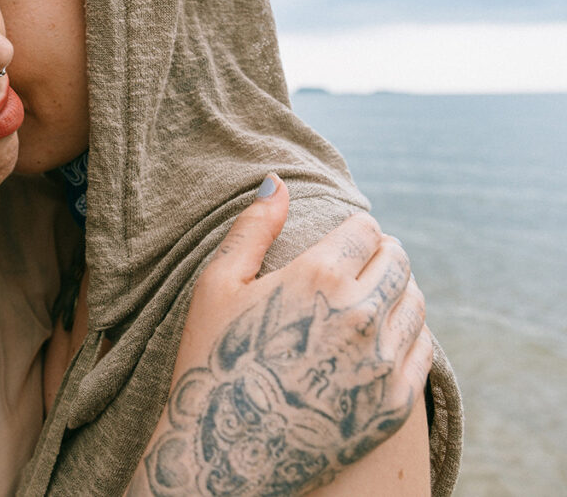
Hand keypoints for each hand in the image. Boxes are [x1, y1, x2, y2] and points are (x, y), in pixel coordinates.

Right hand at [139, 174, 431, 495]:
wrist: (224, 453)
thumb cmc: (212, 360)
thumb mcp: (217, 286)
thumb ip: (252, 229)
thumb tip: (277, 181)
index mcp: (318, 277)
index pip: (366, 229)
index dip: (352, 232)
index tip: (340, 243)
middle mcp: (360, 315)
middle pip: (398, 260)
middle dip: (379, 255)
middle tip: (356, 268)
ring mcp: (381, 362)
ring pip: (415, 302)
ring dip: (396, 292)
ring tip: (366, 301)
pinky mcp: (394, 403)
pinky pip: (423, 350)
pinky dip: (407, 335)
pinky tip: (377, 340)